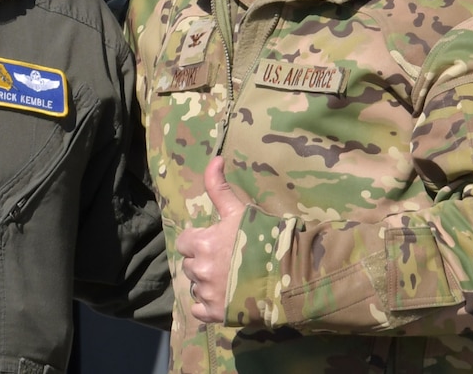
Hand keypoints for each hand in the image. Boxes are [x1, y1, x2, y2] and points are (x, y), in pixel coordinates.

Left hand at [177, 157, 248, 324]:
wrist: (287, 274)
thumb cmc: (263, 237)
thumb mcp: (238, 209)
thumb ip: (219, 187)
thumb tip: (215, 159)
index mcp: (201, 243)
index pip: (186, 241)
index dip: (199, 240)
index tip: (215, 241)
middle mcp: (200, 270)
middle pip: (189, 265)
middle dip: (202, 261)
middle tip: (225, 260)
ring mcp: (208, 294)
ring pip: (195, 286)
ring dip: (206, 283)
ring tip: (227, 278)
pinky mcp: (216, 314)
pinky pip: (199, 310)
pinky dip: (207, 305)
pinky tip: (223, 297)